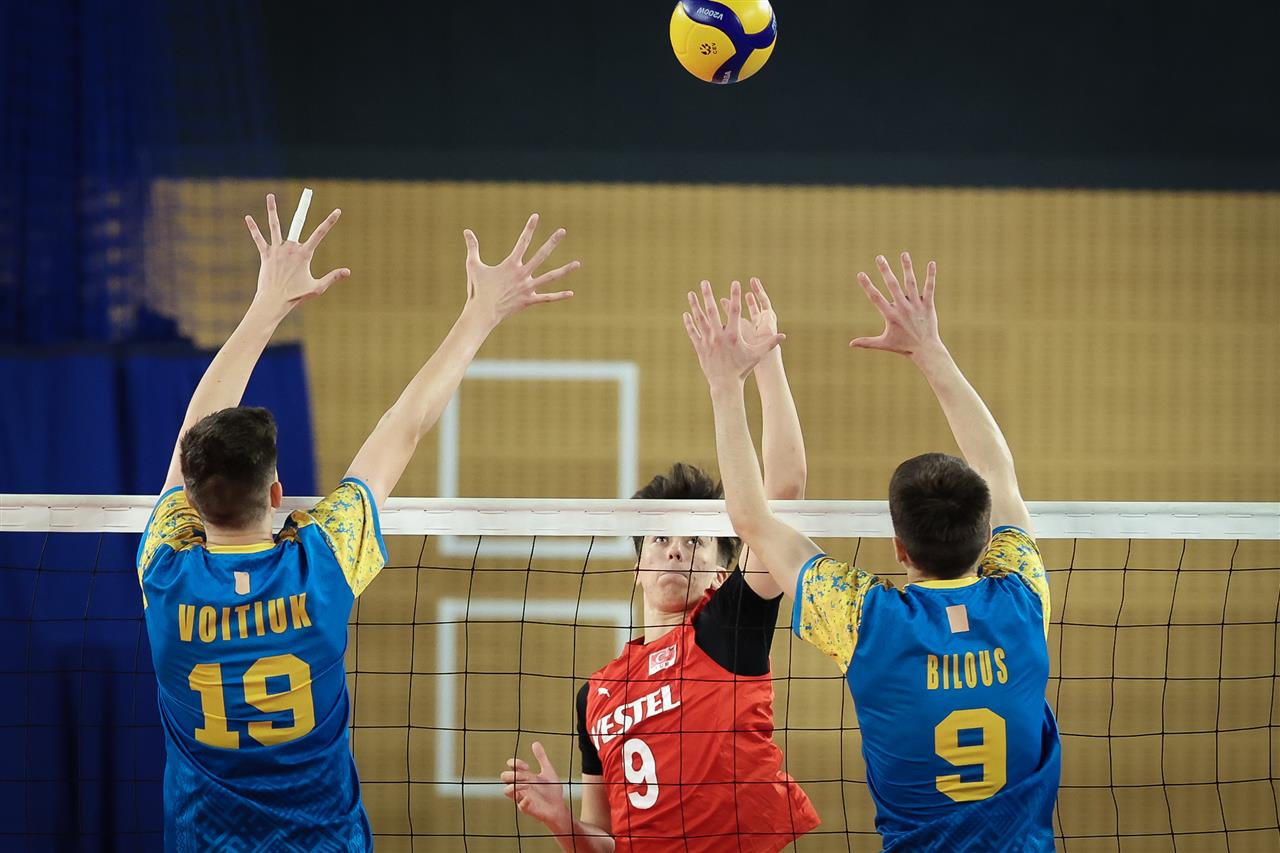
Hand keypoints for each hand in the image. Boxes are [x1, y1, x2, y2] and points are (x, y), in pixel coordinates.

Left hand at [245, 193, 348, 312]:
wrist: (274, 301)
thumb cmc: (296, 296)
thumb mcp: (318, 288)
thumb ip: (332, 277)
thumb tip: (348, 271)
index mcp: (304, 254)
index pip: (320, 234)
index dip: (330, 221)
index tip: (337, 211)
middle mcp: (290, 248)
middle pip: (297, 223)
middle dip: (304, 208)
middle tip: (308, 193)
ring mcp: (276, 250)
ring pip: (274, 225)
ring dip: (272, 210)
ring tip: (270, 195)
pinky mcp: (265, 255)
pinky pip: (259, 239)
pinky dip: (254, 229)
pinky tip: (248, 218)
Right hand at [462, 214, 579, 330]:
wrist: (482, 313)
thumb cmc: (476, 289)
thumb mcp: (473, 266)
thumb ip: (472, 247)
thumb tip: (466, 231)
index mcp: (511, 264)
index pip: (523, 241)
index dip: (529, 228)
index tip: (536, 216)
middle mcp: (522, 274)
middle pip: (541, 254)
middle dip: (552, 242)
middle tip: (563, 231)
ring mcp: (527, 288)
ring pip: (550, 277)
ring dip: (564, 270)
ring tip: (578, 263)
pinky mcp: (529, 301)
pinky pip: (547, 298)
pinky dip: (559, 296)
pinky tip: (571, 293)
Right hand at [501, 742, 570, 830]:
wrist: (559, 807)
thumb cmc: (552, 791)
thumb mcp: (548, 771)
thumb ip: (541, 758)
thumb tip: (535, 743)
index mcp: (525, 776)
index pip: (511, 767)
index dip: (515, 763)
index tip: (527, 766)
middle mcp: (521, 786)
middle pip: (504, 777)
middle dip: (513, 774)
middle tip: (526, 776)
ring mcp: (522, 797)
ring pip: (506, 791)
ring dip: (515, 786)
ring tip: (527, 785)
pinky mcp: (527, 808)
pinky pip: (520, 805)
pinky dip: (523, 801)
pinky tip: (530, 798)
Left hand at [684, 279, 785, 387]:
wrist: (725, 384)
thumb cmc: (742, 368)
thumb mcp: (756, 355)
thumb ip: (769, 343)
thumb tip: (783, 336)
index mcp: (733, 335)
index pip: (734, 311)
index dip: (735, 296)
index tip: (734, 282)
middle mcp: (719, 336)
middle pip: (712, 311)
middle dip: (708, 295)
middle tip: (704, 282)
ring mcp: (708, 341)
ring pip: (700, 319)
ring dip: (695, 305)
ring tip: (691, 293)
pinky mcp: (700, 348)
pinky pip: (693, 332)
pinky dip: (689, 323)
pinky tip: (685, 313)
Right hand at [850, 252, 941, 358]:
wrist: (926, 350)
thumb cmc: (903, 347)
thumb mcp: (883, 344)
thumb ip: (866, 342)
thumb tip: (850, 344)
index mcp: (891, 316)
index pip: (876, 298)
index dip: (867, 286)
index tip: (860, 274)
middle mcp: (903, 308)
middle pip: (893, 286)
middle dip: (885, 271)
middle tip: (879, 257)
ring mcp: (916, 305)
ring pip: (911, 283)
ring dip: (907, 268)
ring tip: (904, 254)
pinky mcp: (928, 305)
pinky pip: (929, 288)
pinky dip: (930, 276)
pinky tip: (932, 263)